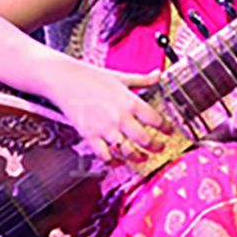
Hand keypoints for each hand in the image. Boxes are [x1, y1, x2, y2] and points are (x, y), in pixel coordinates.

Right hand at [43, 60, 170, 162]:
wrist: (66, 80)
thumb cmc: (93, 77)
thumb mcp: (122, 77)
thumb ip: (143, 79)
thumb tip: (158, 74)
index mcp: (130, 102)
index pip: (155, 119)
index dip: (166, 128)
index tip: (170, 131)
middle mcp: (120, 117)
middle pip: (144, 139)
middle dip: (156, 147)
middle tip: (160, 148)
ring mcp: (105, 129)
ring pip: (127, 151)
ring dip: (138, 158)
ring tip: (143, 158)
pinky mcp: (90, 136)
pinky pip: (105, 156)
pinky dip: (114, 162)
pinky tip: (119, 161)